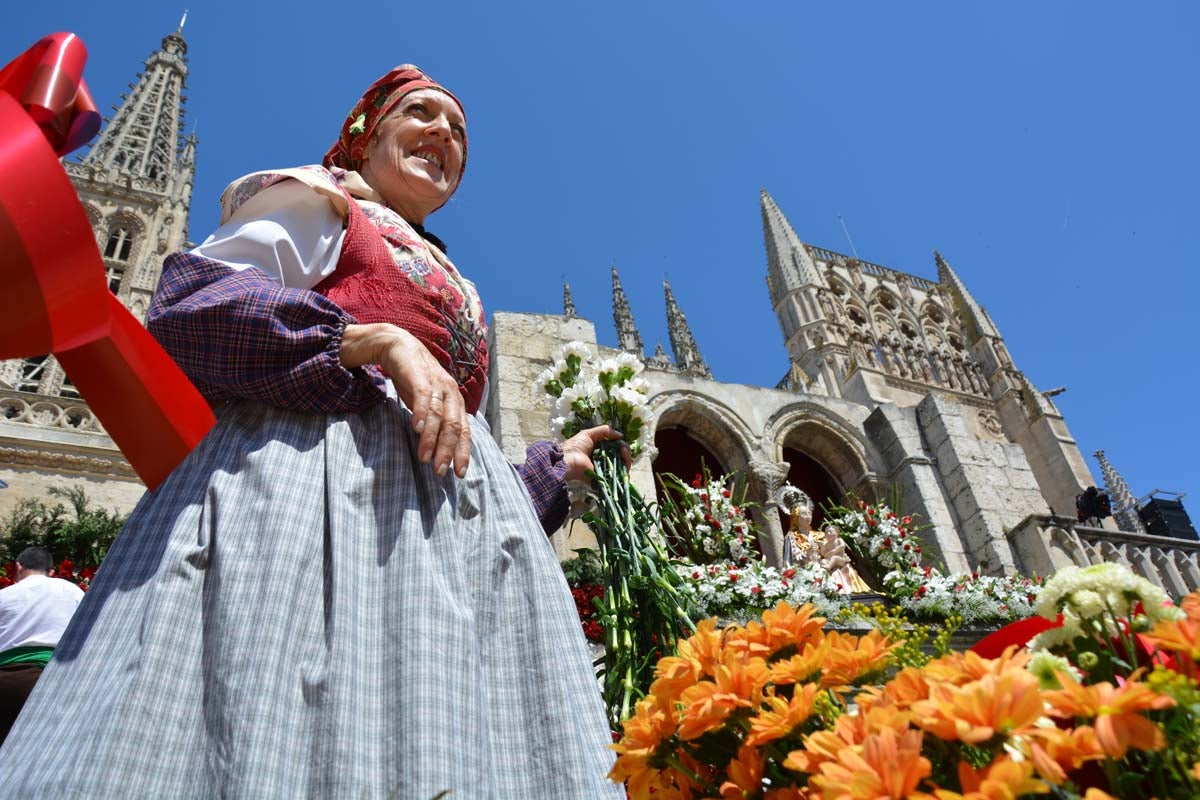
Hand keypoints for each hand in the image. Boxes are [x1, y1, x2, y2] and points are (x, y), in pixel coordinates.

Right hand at [341, 323, 469, 477]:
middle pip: (453, 427)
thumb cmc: (415, 379)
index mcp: (456, 402)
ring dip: (431, 439)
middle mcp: (451, 394)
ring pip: (438, 416)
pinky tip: (416, 429)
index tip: (459, 474)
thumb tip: (440, 450)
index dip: (463, 453)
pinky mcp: (420, 377)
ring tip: (424, 458)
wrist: (397, 346)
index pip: (464, 431)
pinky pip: (423, 398)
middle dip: (448, 451)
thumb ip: (436, 422)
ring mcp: (437, 384)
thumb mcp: (429, 403)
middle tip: (440, 471)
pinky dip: (421, 415)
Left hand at [561, 425, 630, 483]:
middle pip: (621, 456)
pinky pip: (619, 476)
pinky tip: (624, 461)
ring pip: (622, 465)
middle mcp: (604, 460)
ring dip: (627, 458)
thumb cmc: (575, 446)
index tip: (621, 442)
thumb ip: (605, 431)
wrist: (568, 460)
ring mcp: (605, 470)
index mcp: (600, 450)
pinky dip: (625, 468)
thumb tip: (621, 434)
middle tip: (624, 449)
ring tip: (624, 453)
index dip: (621, 444)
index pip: (615, 448)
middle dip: (625, 451)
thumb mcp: (589, 433)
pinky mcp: (605, 479)